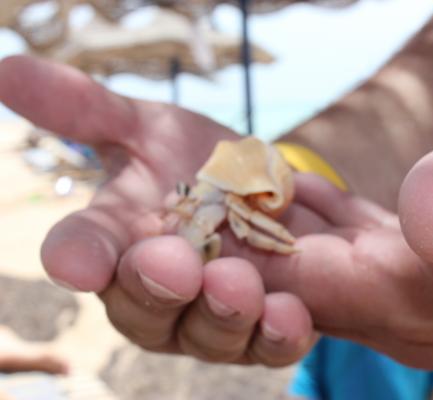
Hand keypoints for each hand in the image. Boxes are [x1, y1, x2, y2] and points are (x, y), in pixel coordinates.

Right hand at [0, 55, 318, 365]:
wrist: (273, 194)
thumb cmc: (201, 166)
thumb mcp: (152, 131)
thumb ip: (90, 110)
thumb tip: (9, 69)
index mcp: (120, 245)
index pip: (85, 253)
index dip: (78, 258)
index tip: (75, 262)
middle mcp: (158, 292)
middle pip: (142, 308)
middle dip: (156, 286)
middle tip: (173, 261)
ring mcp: (211, 318)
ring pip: (206, 334)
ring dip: (220, 312)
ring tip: (237, 282)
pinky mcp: (262, 330)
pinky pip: (267, 343)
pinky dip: (275, 333)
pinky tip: (287, 313)